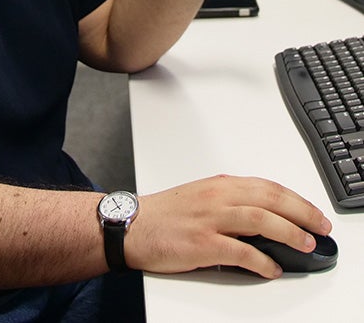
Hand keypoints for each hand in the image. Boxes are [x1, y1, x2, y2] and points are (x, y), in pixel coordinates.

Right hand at [128, 174, 331, 278]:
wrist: (133, 226)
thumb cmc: (166, 214)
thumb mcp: (203, 197)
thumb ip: (232, 202)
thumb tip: (266, 218)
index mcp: (219, 185)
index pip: (267, 187)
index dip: (296, 199)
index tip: (313, 212)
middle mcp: (217, 197)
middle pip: (270, 199)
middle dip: (301, 213)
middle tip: (319, 227)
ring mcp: (210, 219)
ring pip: (260, 220)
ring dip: (288, 233)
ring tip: (305, 245)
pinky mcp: (202, 244)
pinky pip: (241, 252)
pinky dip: (261, 261)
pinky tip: (272, 268)